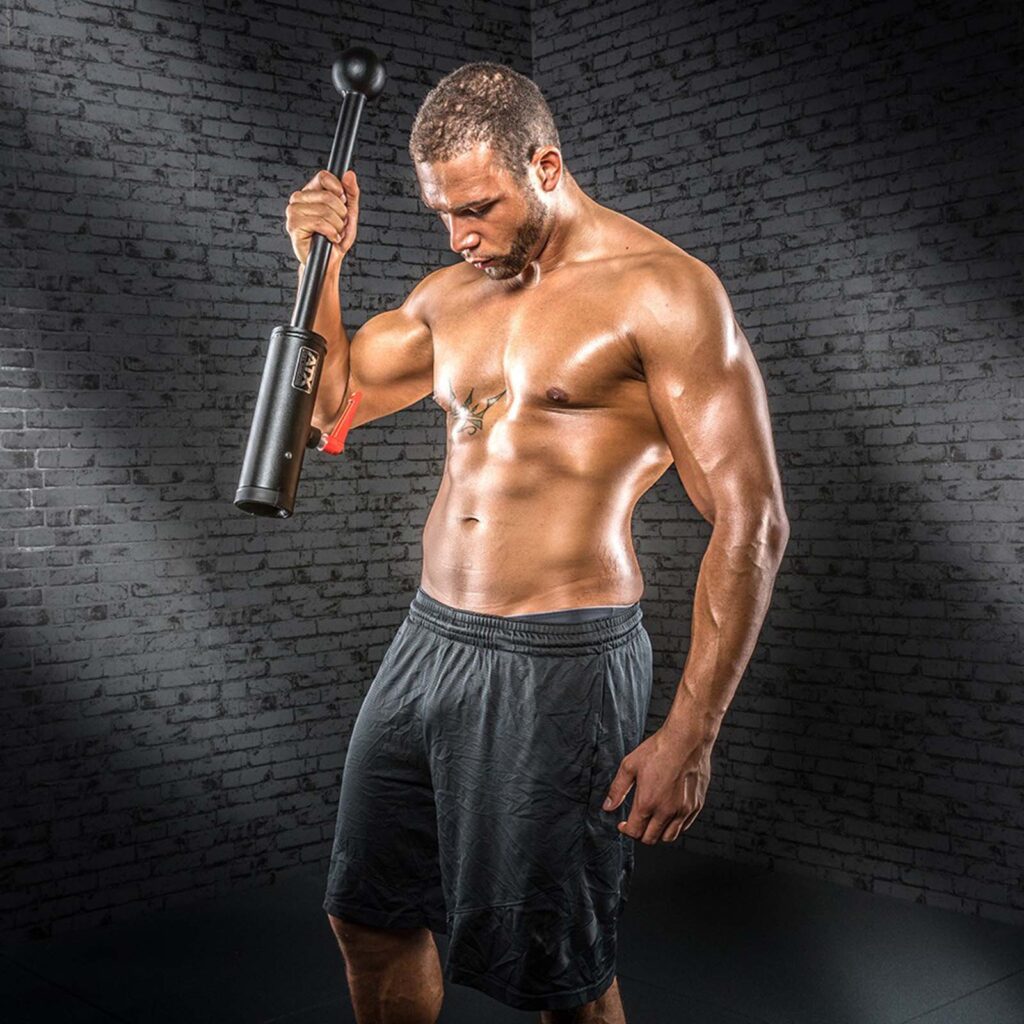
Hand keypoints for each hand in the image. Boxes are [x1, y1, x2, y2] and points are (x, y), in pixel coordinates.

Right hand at [285, 168, 359, 267]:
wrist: (328, 260)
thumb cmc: (335, 237)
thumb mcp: (349, 213)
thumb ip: (351, 193)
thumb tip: (349, 174)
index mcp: (310, 192)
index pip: (324, 177)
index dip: (338, 190)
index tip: (342, 203)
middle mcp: (298, 199)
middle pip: (328, 196)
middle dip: (341, 214)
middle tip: (338, 225)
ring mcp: (293, 212)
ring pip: (325, 210)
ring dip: (337, 226)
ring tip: (334, 233)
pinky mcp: (293, 226)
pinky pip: (320, 223)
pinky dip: (331, 233)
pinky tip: (330, 239)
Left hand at [602, 716, 713, 843]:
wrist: (687, 740)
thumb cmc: (658, 749)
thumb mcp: (629, 765)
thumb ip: (617, 789)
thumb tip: (608, 807)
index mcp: (647, 803)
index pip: (634, 832)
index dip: (625, 830)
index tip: (623, 824)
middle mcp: (666, 811)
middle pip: (650, 839)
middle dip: (640, 834)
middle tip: (637, 822)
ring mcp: (683, 810)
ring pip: (669, 837)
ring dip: (657, 833)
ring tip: (652, 820)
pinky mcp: (696, 805)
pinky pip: (684, 826)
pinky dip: (674, 826)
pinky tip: (668, 813)